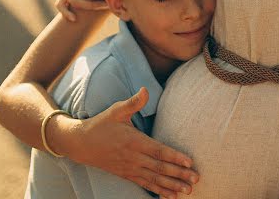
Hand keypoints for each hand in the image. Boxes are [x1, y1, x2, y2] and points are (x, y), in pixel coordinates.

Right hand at [57, 87, 198, 197]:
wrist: (82, 144)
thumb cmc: (102, 124)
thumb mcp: (116, 110)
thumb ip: (133, 102)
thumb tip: (145, 89)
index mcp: (134, 141)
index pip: (158, 150)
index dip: (174, 157)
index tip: (189, 162)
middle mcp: (134, 157)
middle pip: (160, 168)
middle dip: (179, 175)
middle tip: (196, 180)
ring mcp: (130, 168)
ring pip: (154, 179)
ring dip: (172, 186)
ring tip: (187, 192)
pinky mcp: (127, 175)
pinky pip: (145, 185)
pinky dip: (158, 191)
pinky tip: (170, 196)